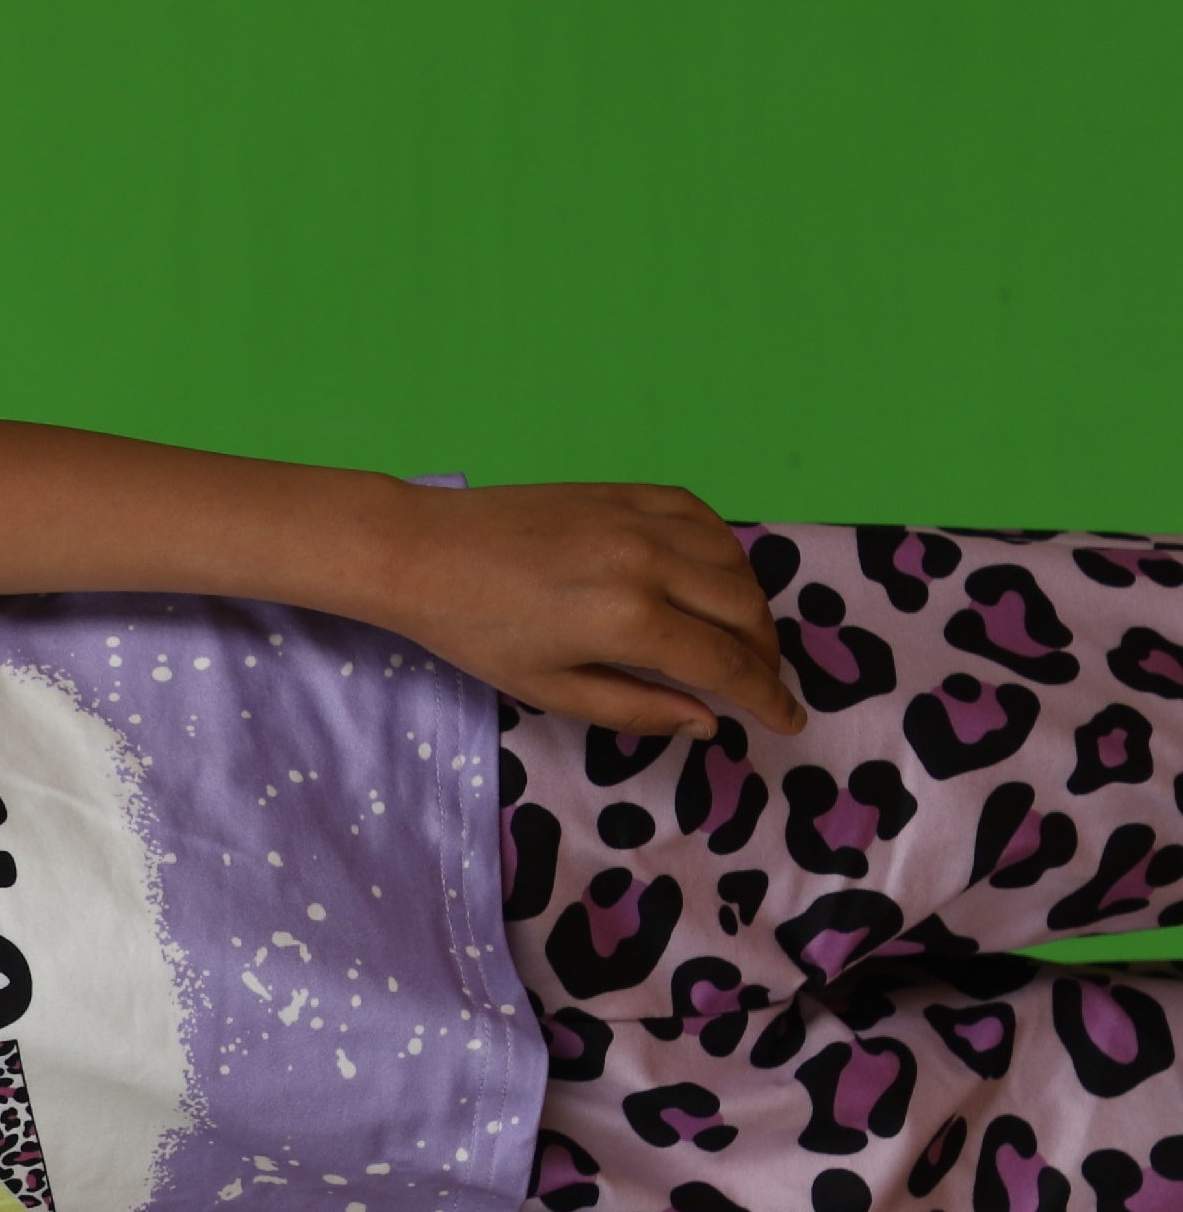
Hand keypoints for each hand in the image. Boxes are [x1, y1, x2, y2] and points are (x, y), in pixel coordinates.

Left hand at [365, 482, 798, 739]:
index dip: (767, 697)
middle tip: (761, 684)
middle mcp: (650, 562)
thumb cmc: (475, 631)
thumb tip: (708, 720)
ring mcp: (641, 519)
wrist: (423, 551)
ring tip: (740, 639)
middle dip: (764, 655)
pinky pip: (704, 518)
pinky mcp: (626, 492)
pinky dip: (724, 551)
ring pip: (735, 562)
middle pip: (745, 612)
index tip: (789, 720)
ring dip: (751, 605)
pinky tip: (716, 577)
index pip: (726, 665)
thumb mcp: (551, 690)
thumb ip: (638, 708)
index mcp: (630, 620)